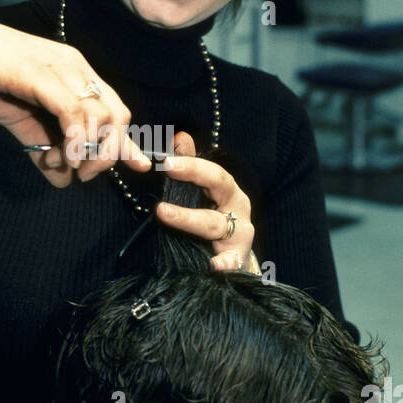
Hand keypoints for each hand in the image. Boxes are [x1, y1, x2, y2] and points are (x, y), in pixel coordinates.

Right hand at [0, 6, 150, 188]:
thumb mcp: (21, 123)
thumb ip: (43, 150)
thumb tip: (62, 180)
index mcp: (76, 75)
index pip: (115, 110)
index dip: (128, 141)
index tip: (139, 166)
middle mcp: (76, 69)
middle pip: (117, 115)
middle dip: (109, 153)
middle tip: (85, 174)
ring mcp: (61, 69)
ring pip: (100, 117)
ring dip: (88, 152)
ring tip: (64, 165)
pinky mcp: (42, 75)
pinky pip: (72, 112)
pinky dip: (74, 140)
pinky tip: (62, 156)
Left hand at [155, 131, 260, 272]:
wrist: (234, 262)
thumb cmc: (216, 223)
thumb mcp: (206, 195)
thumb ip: (193, 166)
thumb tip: (181, 137)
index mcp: (229, 192)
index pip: (212, 171)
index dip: (190, 162)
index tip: (165, 159)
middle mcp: (238, 209)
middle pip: (220, 187)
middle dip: (194, 174)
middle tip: (167, 168)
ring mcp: (239, 235)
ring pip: (214, 224)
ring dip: (188, 218)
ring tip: (163, 212)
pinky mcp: (237, 261)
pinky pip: (231, 261)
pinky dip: (224, 263)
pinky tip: (212, 265)